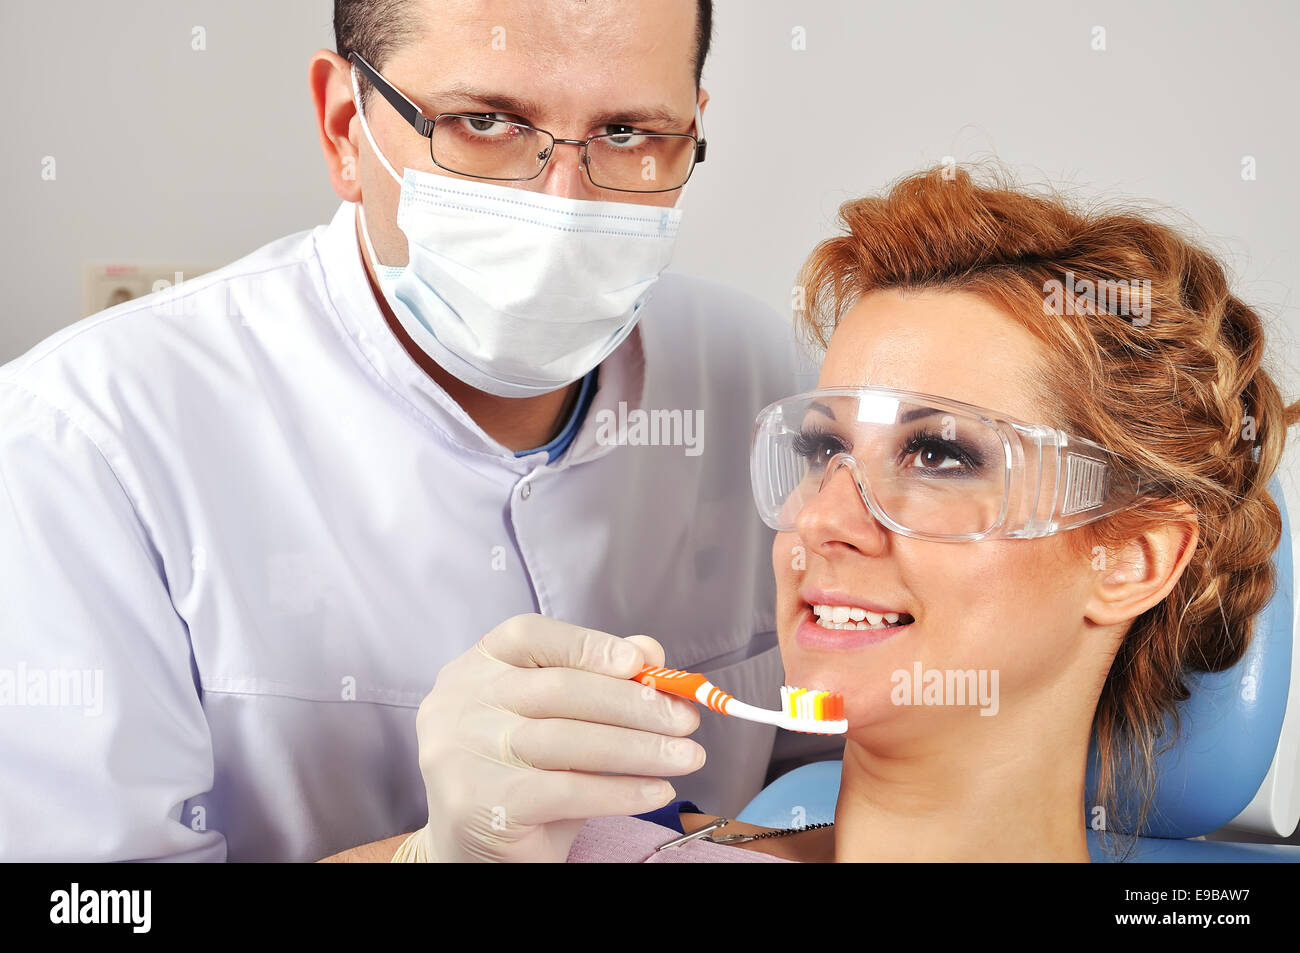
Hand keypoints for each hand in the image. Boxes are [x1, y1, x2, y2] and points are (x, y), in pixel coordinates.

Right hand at [399, 614, 704, 861]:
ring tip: (687, 757)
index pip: (527, 636)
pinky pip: (566, 790)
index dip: (587, 644)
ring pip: (569, 740)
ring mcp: (461, 753)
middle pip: (558, 689)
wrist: (475, 849)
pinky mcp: (480, 803)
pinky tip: (656, 791)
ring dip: (640, 748)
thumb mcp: (560, 722)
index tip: (640, 662)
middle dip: (634, 704)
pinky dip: (620, 790)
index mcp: (475, 668)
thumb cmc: (523, 775)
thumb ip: (597, 680)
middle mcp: (458, 703)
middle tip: (686, 720)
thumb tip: (651, 650)